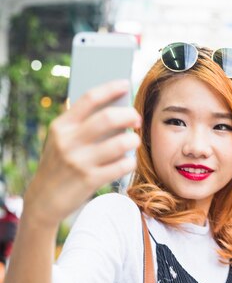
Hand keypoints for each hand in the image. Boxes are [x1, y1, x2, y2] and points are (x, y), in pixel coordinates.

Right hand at [24, 79, 141, 227]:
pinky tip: (129, 161)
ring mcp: (80, 161)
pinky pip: (121, 166)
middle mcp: (69, 141)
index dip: (110, 88)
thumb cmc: (59, 165)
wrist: (44, 199)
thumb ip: (79, 125)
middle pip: (108, 118)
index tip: (125, 84)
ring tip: (135, 141)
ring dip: (133, 140)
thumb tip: (113, 108)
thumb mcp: (60, 141)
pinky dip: (130, 162)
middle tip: (136, 118)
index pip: (89, 99)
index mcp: (62, 126)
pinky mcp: (90, 180)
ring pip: (119, 143)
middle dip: (129, 115)